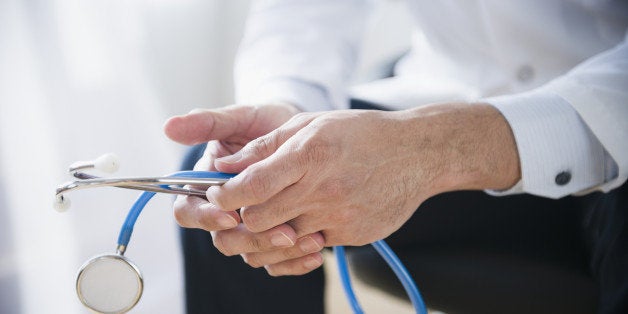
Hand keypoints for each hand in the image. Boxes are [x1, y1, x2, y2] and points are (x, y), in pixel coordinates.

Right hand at [164, 104, 326, 273]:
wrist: (305, 135)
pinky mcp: (273, 237)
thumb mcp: (242, 118)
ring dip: (275, 251)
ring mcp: (250, 226)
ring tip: (307, 239)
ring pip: (249, 254)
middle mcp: (225, 210)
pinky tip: (317, 251)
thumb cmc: (268, 123)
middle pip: (221, 238)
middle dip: (249, 239)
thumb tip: (169, 126)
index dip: (205, 217)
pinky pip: (277, 261)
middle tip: (283, 232)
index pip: (188, 210)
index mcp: (207, 184)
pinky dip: (296, 261)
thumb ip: (209, 123)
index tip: (231, 214)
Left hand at [205, 103, 520, 274]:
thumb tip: (224, 164)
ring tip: (267, 215)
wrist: (417, 154)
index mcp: (309, 154)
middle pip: (258, 221)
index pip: (251, 186)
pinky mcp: (352, 236)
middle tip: (239, 206)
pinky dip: (298, 238)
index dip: (224, 194)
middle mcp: (323, 189)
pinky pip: (310, 247)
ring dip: (266, 232)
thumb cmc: (361, 133)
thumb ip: (264, 146)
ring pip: (281, 241)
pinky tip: (304, 218)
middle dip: (240, 217)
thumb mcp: (310, 124)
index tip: (217, 193)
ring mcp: (340, 217)